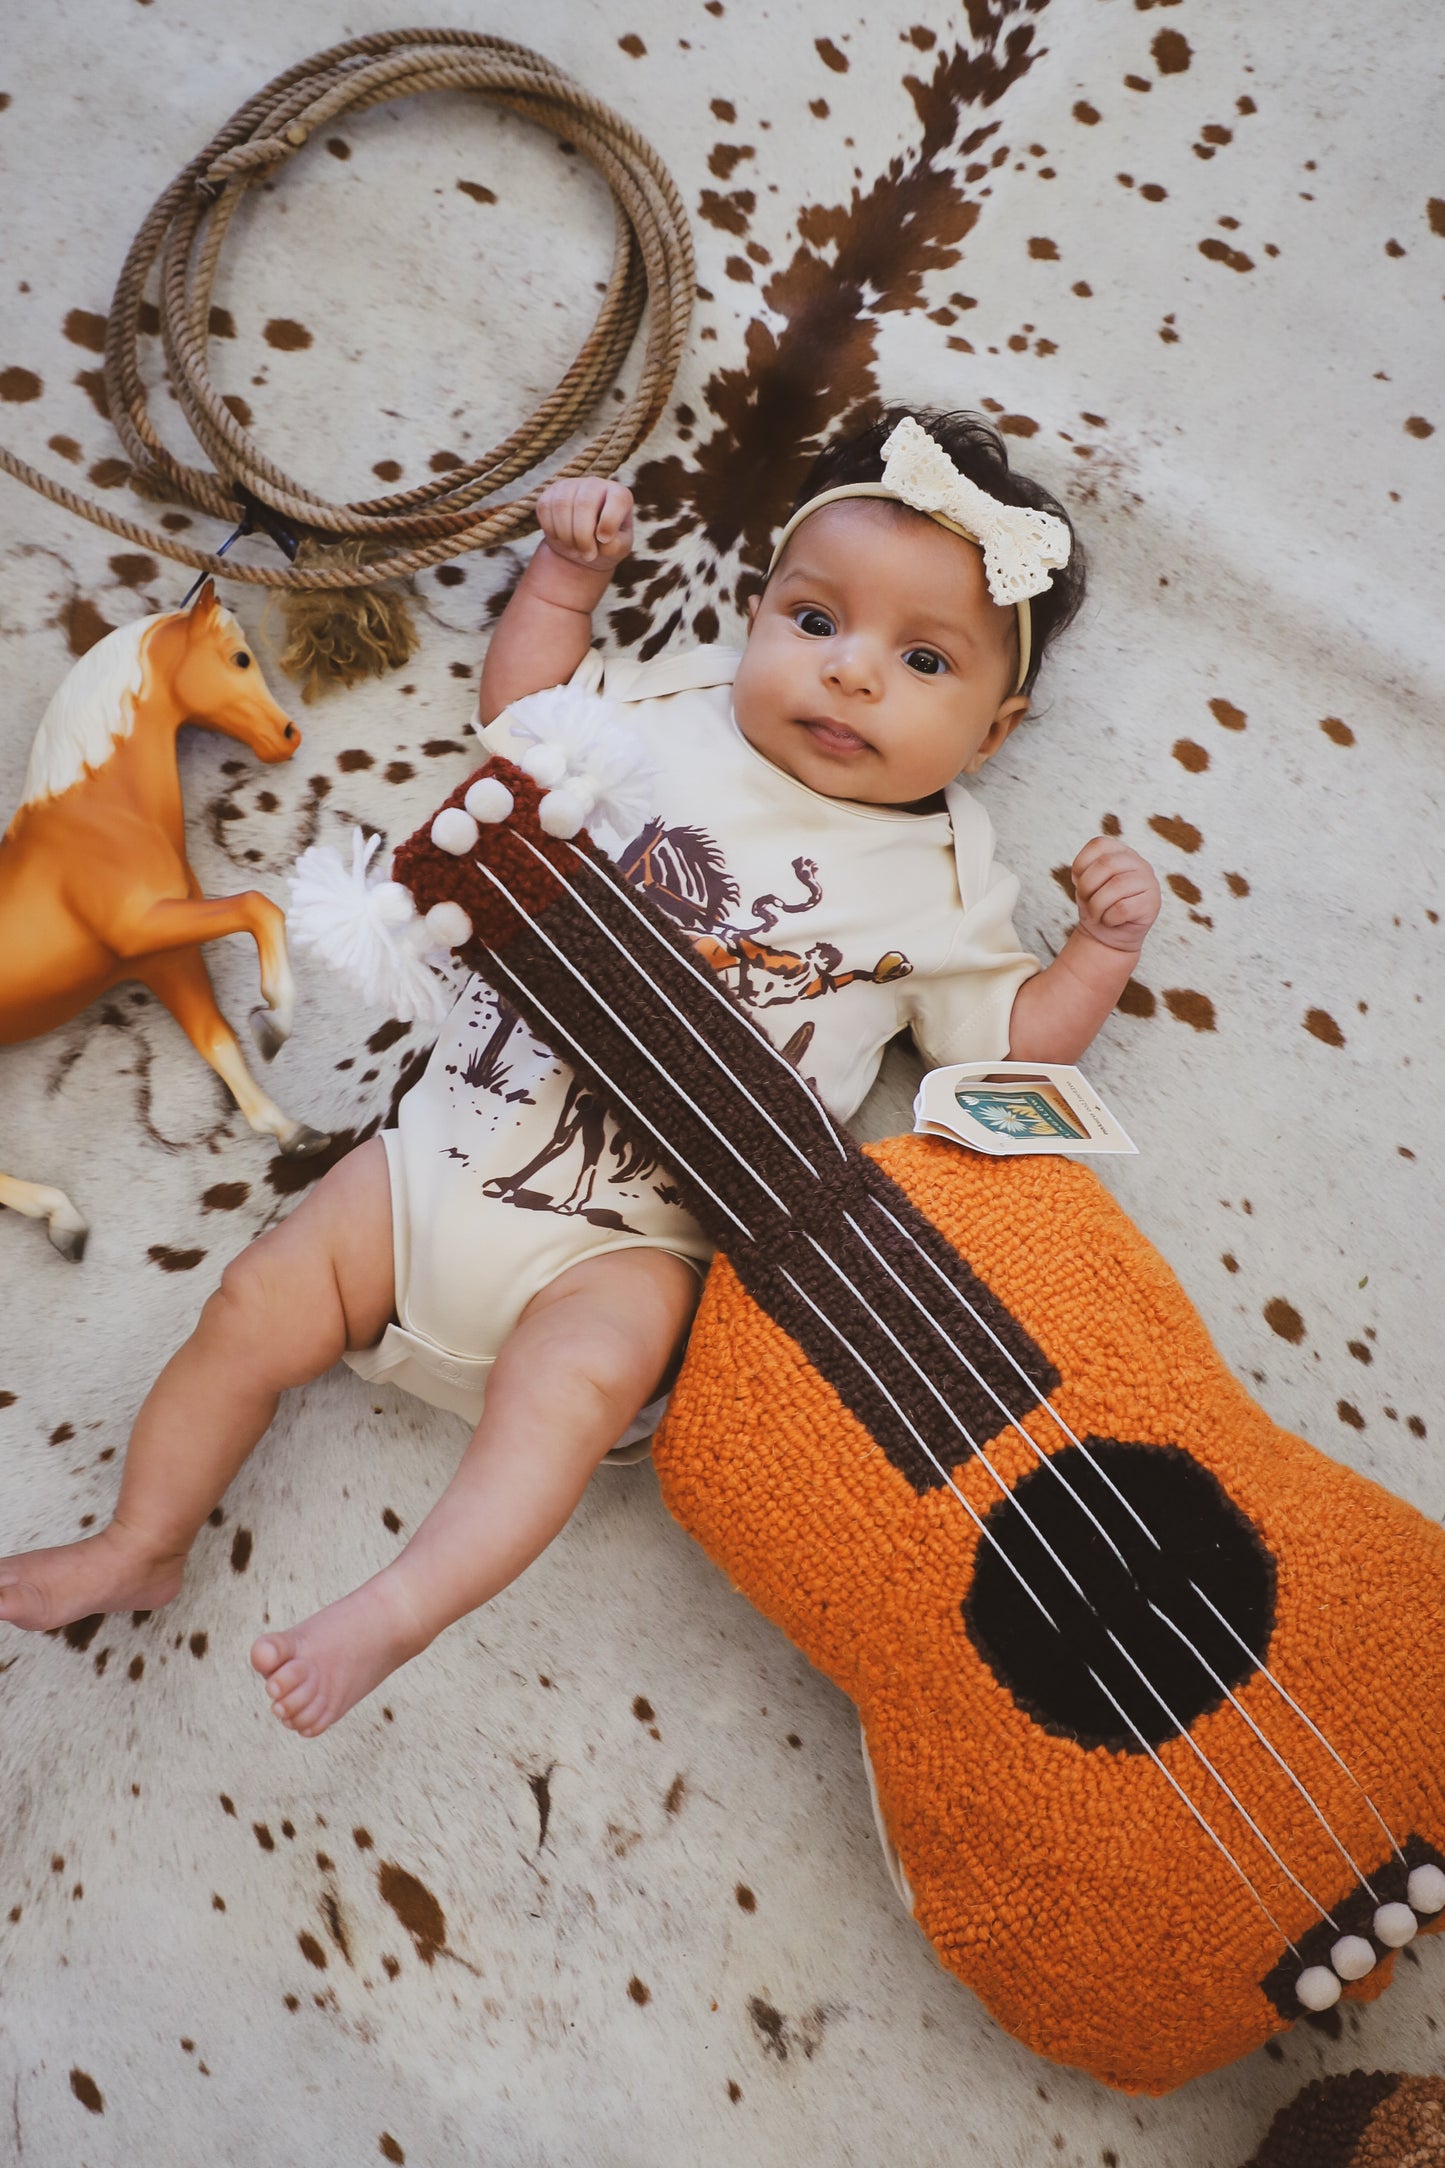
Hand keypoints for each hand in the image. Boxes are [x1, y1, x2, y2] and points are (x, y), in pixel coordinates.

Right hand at [535, 477, 633, 570]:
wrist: (581, 548)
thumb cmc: (605, 546)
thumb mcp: (618, 550)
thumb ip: (616, 545)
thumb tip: (600, 537)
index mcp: (619, 495)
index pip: (617, 498)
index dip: (609, 522)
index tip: (604, 540)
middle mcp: (595, 485)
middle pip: (584, 503)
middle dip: (583, 536)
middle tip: (587, 555)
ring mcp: (571, 486)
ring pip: (561, 505)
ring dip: (566, 535)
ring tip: (574, 550)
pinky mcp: (550, 493)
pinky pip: (545, 507)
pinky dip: (551, 529)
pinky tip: (561, 539)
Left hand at [1071, 836, 1160, 954]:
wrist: (1108, 937)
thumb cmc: (1096, 907)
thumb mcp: (1085, 885)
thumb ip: (1087, 871)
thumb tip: (1085, 874)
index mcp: (1120, 851)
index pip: (1098, 845)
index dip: (1081, 866)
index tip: (1079, 883)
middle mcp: (1138, 862)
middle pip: (1106, 864)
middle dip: (1086, 887)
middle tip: (1085, 902)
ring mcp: (1149, 881)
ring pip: (1116, 886)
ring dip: (1096, 905)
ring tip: (1095, 914)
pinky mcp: (1153, 903)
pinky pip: (1123, 908)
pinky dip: (1109, 918)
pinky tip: (1111, 921)